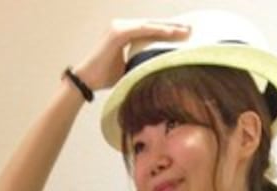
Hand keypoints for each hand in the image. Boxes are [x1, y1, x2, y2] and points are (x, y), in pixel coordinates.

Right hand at [73, 19, 190, 93]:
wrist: (86, 80)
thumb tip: (155, 69)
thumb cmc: (104, 77)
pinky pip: (142, 30)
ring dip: (168, 28)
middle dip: (171, 27)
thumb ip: (139, 61)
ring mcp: (119, 27)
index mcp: (124, 32)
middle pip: (151, 24)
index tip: (182, 34)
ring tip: (185, 31)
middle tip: (190, 29)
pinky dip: (158, 31)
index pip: (149, 29)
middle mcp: (121, 25)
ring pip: (149, 25)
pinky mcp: (118, 32)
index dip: (166, 31)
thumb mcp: (127, 67)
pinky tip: (171, 33)